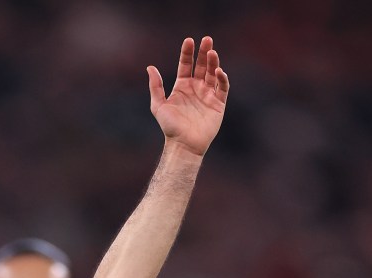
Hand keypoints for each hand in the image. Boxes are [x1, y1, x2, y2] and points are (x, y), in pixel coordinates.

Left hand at [148, 36, 229, 156]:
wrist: (183, 144)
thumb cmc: (170, 127)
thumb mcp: (158, 105)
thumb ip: (155, 86)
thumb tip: (150, 67)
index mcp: (182, 86)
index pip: (186, 65)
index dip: (187, 53)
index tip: (189, 40)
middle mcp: (196, 88)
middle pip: (202, 66)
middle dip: (204, 52)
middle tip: (207, 39)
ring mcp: (208, 95)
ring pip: (213, 74)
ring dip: (214, 62)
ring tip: (212, 52)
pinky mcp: (218, 103)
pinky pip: (222, 87)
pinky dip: (222, 78)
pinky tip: (219, 71)